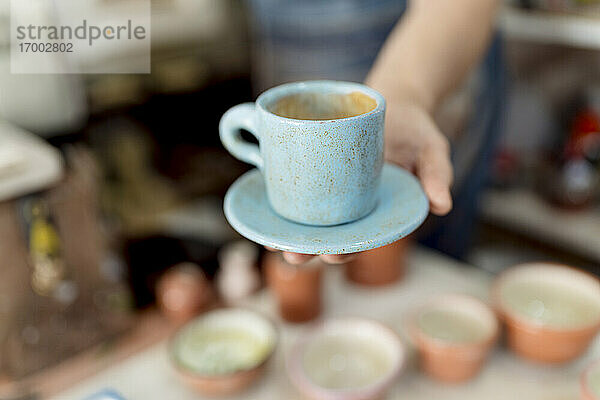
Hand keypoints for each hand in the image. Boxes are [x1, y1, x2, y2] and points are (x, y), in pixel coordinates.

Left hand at [267, 99, 452, 264]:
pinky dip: (278, 196)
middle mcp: (349, 205)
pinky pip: (294, 186)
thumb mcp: (431, 148)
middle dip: (308, 249)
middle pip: (327, 235)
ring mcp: (329, 189)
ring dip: (287, 232)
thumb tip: (442, 204)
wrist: (394, 100)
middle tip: (293, 254)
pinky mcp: (312, 166)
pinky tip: (262, 203)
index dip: (346, 251)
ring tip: (269, 240)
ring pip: (305, 219)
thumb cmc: (414, 130)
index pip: (360, 240)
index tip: (335, 255)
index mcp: (375, 212)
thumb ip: (436, 173)